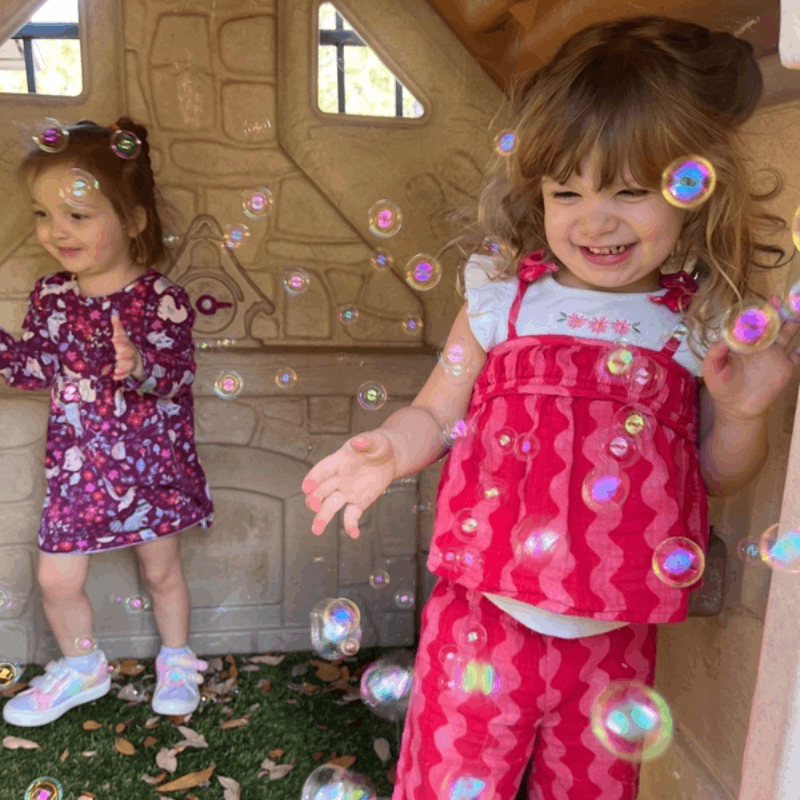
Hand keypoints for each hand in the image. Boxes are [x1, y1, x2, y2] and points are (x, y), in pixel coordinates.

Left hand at [110, 314, 143, 380]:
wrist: (135, 358)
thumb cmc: (125, 346)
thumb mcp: (121, 336)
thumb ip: (118, 327)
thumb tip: (114, 315)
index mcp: (127, 344)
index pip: (125, 341)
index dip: (120, 340)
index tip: (112, 339)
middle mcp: (130, 353)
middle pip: (129, 354)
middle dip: (124, 355)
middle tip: (117, 355)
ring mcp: (129, 363)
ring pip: (129, 365)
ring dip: (123, 368)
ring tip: (116, 370)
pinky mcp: (128, 371)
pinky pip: (126, 374)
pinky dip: (122, 376)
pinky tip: (115, 377)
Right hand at [301, 432, 397, 538]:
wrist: (389, 457)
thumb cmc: (377, 446)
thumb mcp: (375, 441)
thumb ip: (367, 442)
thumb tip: (358, 441)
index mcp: (339, 461)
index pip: (322, 470)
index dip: (313, 478)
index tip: (306, 487)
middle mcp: (339, 478)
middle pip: (321, 490)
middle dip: (315, 499)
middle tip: (313, 506)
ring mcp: (348, 491)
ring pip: (331, 505)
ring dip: (322, 517)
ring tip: (316, 530)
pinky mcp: (359, 502)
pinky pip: (351, 515)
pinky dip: (351, 525)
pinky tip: (354, 534)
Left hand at [701, 297, 799, 421]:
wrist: (735, 410)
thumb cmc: (721, 388)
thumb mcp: (711, 368)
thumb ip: (715, 352)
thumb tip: (725, 337)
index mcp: (742, 345)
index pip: (749, 325)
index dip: (753, 314)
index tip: (755, 304)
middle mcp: (759, 347)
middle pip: (769, 325)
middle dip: (774, 312)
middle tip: (776, 299)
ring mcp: (773, 356)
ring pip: (785, 335)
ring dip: (790, 323)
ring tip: (795, 310)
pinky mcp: (783, 369)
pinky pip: (795, 358)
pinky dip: (799, 352)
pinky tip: (799, 347)